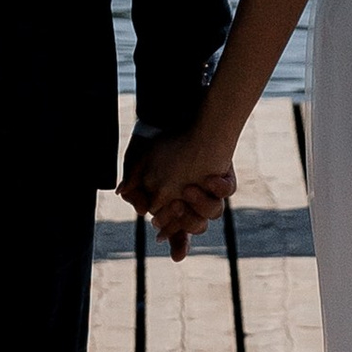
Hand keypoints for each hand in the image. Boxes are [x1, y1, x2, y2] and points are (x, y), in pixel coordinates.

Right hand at [118, 127, 234, 259]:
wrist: (182, 120)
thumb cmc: (159, 144)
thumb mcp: (141, 165)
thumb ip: (134, 189)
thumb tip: (124, 200)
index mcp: (176, 206)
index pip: (176, 229)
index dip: (171, 231)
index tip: (162, 231)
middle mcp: (195, 203)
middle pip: (196, 225)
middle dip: (187, 219)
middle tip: (176, 205)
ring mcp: (211, 192)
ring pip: (213, 211)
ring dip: (203, 203)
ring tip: (189, 188)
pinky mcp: (224, 179)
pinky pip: (227, 190)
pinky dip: (220, 186)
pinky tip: (211, 179)